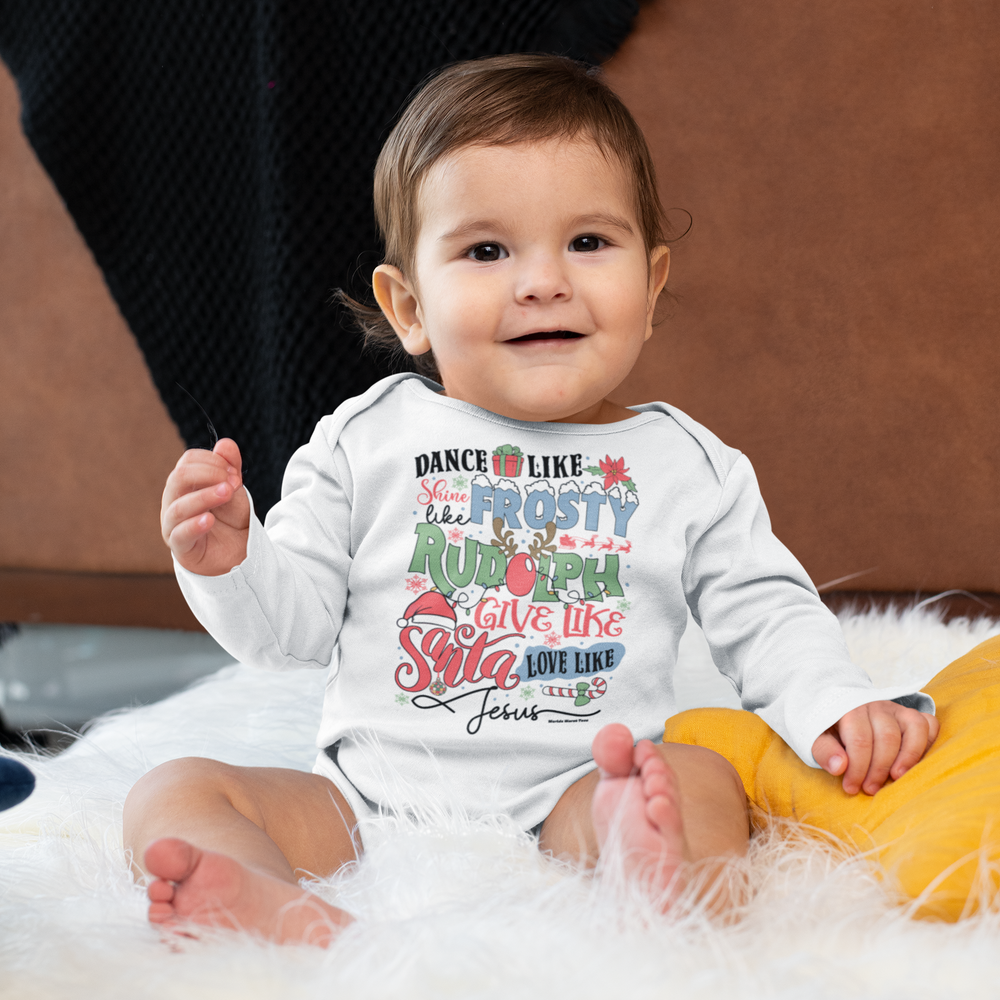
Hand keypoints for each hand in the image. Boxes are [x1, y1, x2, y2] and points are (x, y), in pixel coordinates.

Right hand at [160, 438, 250, 575]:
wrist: (240, 552)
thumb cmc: (231, 519)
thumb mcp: (234, 489)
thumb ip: (230, 467)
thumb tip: (225, 444)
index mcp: (185, 484)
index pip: (188, 461)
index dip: (212, 461)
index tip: (234, 472)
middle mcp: (174, 501)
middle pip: (178, 478)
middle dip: (208, 475)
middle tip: (232, 483)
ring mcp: (173, 524)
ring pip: (179, 506)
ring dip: (205, 496)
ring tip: (227, 493)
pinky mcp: (180, 547)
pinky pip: (180, 534)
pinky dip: (194, 525)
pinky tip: (208, 520)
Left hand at [811, 701, 939, 795]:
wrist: (837, 706)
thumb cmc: (829, 727)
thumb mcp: (816, 736)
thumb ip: (824, 750)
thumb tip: (839, 767)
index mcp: (849, 708)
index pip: (859, 739)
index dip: (857, 768)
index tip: (851, 787)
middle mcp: (875, 705)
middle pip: (887, 736)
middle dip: (879, 768)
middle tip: (870, 789)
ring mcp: (896, 709)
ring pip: (913, 728)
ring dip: (908, 757)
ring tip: (896, 778)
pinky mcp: (910, 715)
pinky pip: (929, 723)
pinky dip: (928, 742)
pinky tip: (916, 763)